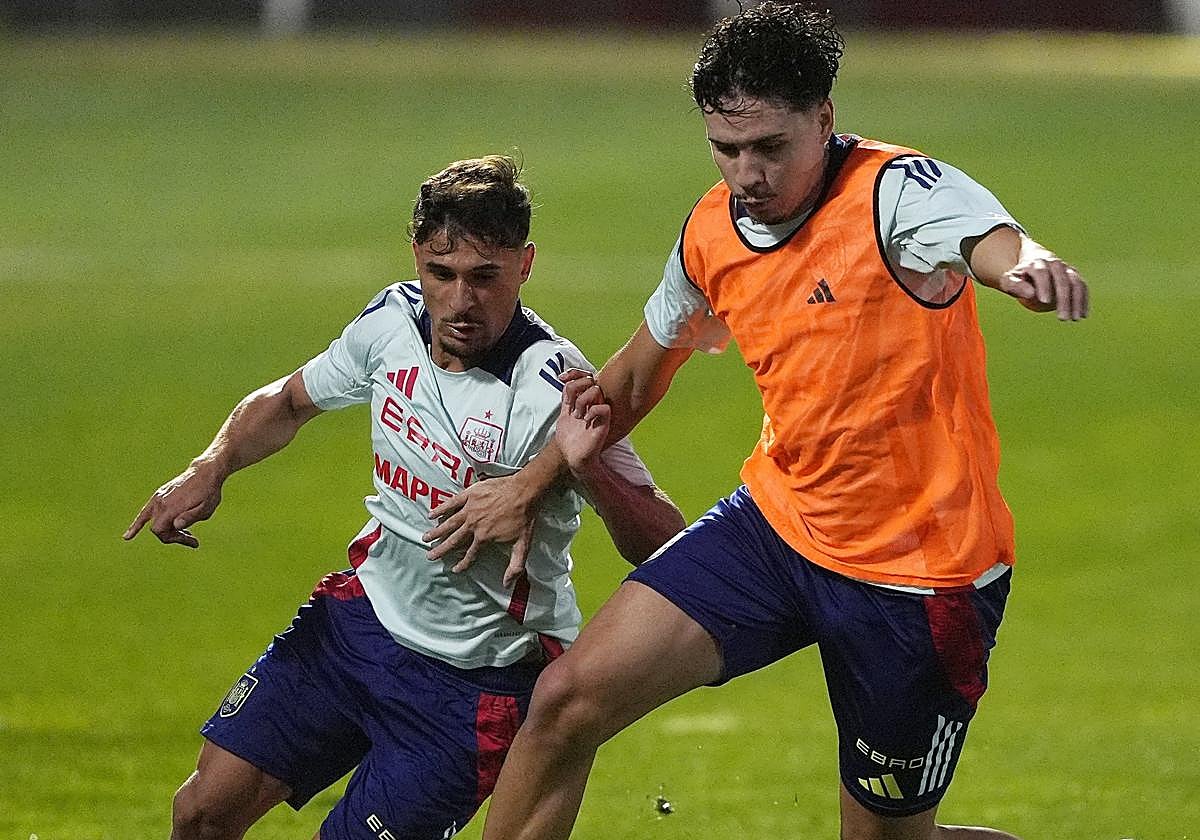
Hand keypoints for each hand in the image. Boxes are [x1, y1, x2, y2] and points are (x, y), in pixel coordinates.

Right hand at [123, 459, 224, 547]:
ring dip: (167, 531)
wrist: (205, 472)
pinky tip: (127, 537)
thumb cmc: (208, 492)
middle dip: (173, 536)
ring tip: (185, 534)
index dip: (173, 539)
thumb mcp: (206, 508)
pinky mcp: (160, 495)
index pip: (160, 531)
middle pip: (158, 529)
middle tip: (193, 537)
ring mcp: (158, 498)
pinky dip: (137, 525)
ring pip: (153, 522)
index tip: (191, 538)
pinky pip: (144, 513)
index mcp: (171, 507)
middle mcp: (160, 502)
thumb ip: (191, 517)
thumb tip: (177, 526)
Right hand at [423, 475, 537, 586]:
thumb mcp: (523, 544)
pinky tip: (431, 514)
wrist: (525, 491)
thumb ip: (515, 566)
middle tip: (430, 556)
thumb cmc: (524, 517)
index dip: (462, 563)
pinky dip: (441, 509)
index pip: (470, 554)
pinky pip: (451, 503)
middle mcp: (473, 525)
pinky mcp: (469, 495)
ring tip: (426, 538)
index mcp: (484, 537)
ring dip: (437, 531)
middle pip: (454, 540)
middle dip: (441, 549)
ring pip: (449, 523)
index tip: (454, 569)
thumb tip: (508, 584)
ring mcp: (470, 509)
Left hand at [556, 368, 610, 473]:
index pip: (583, 377)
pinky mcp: (605, 422)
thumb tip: (565, 381)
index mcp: (583, 399)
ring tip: (577, 416)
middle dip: (577, 387)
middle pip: (590, 380)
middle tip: (571, 405)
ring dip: (582, 401)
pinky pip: (603, 407)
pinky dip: (592, 412)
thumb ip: (567, 399)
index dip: (574, 373)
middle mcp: (593, 402)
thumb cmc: (569, 439)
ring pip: (596, 390)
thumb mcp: (564, 414)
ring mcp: (599, 411)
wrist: (573, 457)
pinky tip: (586, 421)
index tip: (562, 378)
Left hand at [995, 251, 1088, 321]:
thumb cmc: (1018, 277)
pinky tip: (1083, 315)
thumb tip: (1031, 294)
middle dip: (1063, 299)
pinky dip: (1083, 300)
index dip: (1044, 286)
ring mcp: (1065, 268)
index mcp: (1035, 263)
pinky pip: (1082, 287)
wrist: (1031, 265)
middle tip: (1063, 318)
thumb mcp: (1009, 281)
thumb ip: (1015, 286)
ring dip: (1077, 301)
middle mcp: (1053, 263)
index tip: (1045, 301)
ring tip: (1075, 319)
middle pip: (1061, 279)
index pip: (1041, 273)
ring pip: (1075, 282)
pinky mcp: (1074, 275)